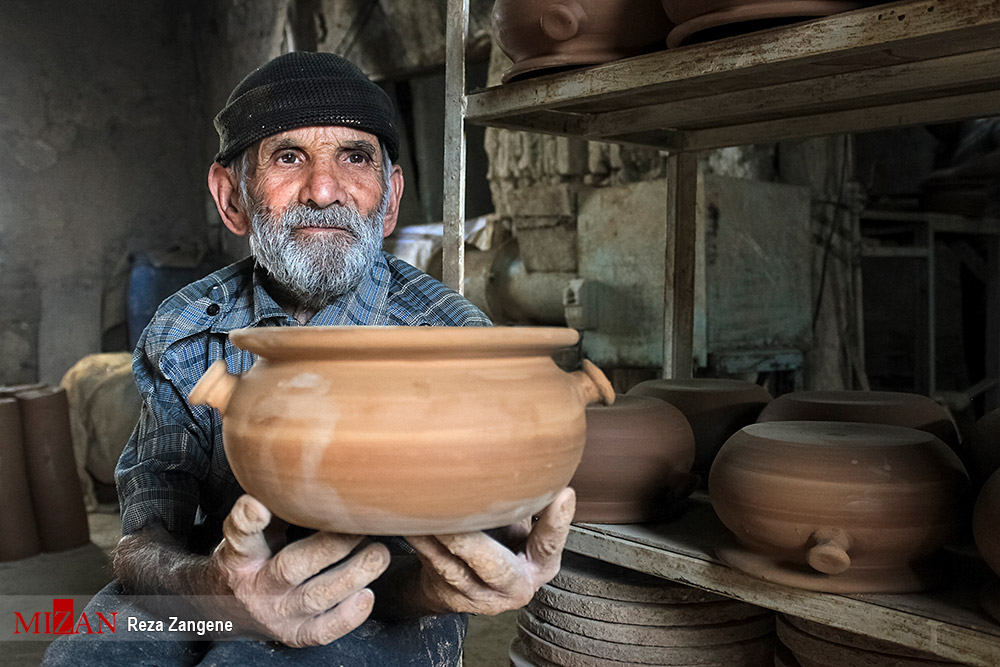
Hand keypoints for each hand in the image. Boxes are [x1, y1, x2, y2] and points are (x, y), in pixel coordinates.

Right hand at [211, 494, 389, 646]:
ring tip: (379, 554)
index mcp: (241, 555)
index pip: (240, 535)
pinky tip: (368, 595)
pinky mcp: (294, 635)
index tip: (257, 504)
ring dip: (352, 575)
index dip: (248, 520)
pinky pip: (322, 631)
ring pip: (314, 597)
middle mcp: (255, 586)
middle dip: (331, 547)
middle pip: (291, 567)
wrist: (228, 611)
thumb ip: (276, 508)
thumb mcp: (253, 532)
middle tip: (362, 528)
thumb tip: (314, 472)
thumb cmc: (253, 560)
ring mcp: (276, 615)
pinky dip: (347, 616)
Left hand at [406, 487, 574, 615]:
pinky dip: (420, 541)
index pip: (550, 544)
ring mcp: (478, 596)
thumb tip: (530, 458)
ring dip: (437, 538)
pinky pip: (431, 565)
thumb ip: (526, 504)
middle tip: (460, 516)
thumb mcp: (521, 527)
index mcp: (540, 566)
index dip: (557, 521)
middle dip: (473, 541)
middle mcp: (513, 587)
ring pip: (454, 566)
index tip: (563, 495)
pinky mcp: (449, 595)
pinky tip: (411, 522)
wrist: (465, 587)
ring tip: (425, 513)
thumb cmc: (500, 546)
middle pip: (495, 566)